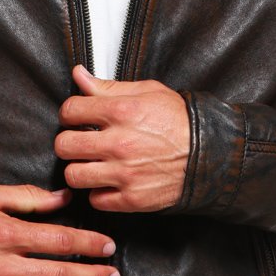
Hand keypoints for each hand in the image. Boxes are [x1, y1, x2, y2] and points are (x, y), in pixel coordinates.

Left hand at [55, 64, 190, 211]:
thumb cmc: (179, 120)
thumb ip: (108, 86)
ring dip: (80, 169)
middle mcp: (119, 143)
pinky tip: (109, 181)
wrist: (211, 153)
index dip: (69, 113)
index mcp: (121, 111)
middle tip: (80, 142)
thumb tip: (78, 75)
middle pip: (64, 145)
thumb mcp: (147, 91)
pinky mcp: (132, 198)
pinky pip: (95, 200)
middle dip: (69, 142)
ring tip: (92, 163)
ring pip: (74, 175)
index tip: (76, 117)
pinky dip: (99, 193)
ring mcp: (125, 173)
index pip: (70, 110)